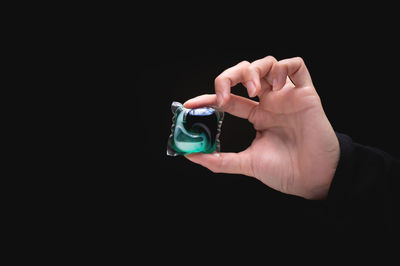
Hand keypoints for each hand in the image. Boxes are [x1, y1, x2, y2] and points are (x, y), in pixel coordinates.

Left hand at [184, 56, 339, 198]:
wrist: (314, 179)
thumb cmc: (285, 171)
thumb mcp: (247, 164)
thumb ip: (220, 160)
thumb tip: (192, 156)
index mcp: (257, 116)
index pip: (229, 99)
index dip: (209, 97)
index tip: (190, 104)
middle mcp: (270, 103)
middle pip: (245, 73)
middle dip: (229, 76)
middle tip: (223, 94)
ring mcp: (287, 97)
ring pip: (268, 64)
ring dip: (254, 71)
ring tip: (252, 91)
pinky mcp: (306, 94)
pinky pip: (297, 66)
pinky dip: (282, 68)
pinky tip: (276, 85)